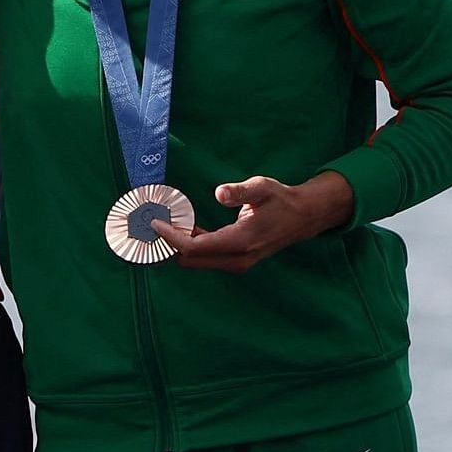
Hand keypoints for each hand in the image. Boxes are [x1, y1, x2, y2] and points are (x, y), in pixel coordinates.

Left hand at [159, 171, 355, 271]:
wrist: (301, 218)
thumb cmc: (280, 200)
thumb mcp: (263, 188)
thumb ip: (241, 191)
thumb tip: (220, 192)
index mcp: (240, 241)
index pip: (194, 248)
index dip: (171, 237)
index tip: (155, 223)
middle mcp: (236, 259)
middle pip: (189, 260)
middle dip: (167, 246)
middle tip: (149, 226)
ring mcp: (235, 263)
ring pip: (195, 262)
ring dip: (175, 248)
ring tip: (159, 227)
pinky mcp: (234, 262)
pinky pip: (204, 259)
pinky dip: (187, 248)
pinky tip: (177, 231)